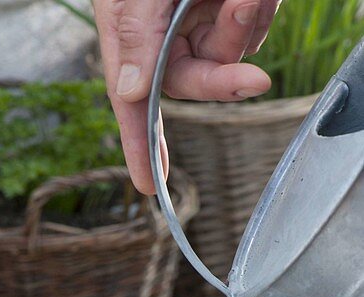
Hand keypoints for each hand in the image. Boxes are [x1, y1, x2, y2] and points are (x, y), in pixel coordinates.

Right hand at [95, 0, 277, 193]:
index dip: (141, 146)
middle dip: (223, 69)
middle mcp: (169, 40)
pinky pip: (256, 29)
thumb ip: (136, 35)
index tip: (149, 185)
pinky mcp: (231, 11)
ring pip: (233, 55)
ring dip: (244, 22)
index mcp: (136, 40)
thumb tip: (129, 92)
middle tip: (245, 16)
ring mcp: (203, 26)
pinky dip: (261, 10)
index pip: (135, 104)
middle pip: (198, 81)